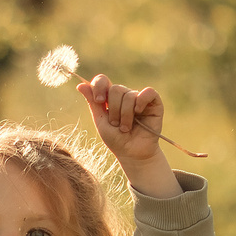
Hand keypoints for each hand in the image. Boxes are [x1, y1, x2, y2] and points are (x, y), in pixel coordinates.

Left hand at [78, 73, 184, 196]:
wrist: (132, 154)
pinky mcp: (154, 103)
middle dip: (113, 109)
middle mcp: (125, 96)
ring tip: (126, 128)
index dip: (99, 86)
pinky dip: (141, 101)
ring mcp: (139, 99)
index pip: (103, 81)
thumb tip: (80, 85)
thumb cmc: (116, 140)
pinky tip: (139, 112)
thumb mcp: (101, 121)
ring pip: (129, 95)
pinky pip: (148, 92)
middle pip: (116, 89)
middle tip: (116, 125)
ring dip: (125, 114)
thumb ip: (93, 103)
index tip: (99, 101)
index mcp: (110, 98)